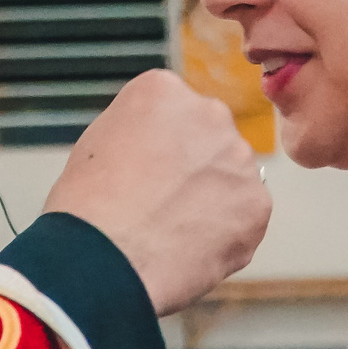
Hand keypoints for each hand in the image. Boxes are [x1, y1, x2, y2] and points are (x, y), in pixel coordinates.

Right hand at [42, 70, 270, 314]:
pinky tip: (193, 247)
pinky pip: (245, 216)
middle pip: (210, 139)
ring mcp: (239, 158)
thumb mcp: (97, 142)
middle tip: (165, 202)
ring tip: (175, 230)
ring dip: (213, 199)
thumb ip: (139, 132)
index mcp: (164, 90)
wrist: (106, 258)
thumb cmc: (89, 206)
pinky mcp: (257, 202)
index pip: (175, 112)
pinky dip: (226, 233)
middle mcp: (210, 113)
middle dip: (195, 167)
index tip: (147, 172)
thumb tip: (158, 146)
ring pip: (231, 177)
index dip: (160, 148)